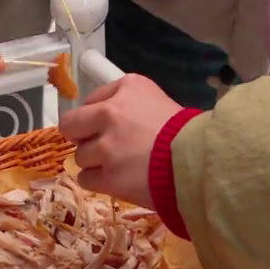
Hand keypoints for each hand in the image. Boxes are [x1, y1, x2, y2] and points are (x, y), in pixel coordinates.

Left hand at [62, 73, 179, 207]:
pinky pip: (85, 178)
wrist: (198, 163)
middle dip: (81, 135)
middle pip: (71, 124)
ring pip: (80, 155)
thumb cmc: (183, 131)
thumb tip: (98, 115)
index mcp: (127, 88)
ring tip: (119, 165)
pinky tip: (116, 180)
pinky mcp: (107, 176)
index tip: (108, 125)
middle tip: (98, 144)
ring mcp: (106, 146)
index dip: (97, 115)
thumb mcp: (157, 99)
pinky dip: (97, 181)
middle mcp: (111, 112)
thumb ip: (127, 102)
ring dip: (95, 162)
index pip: (92, 99)